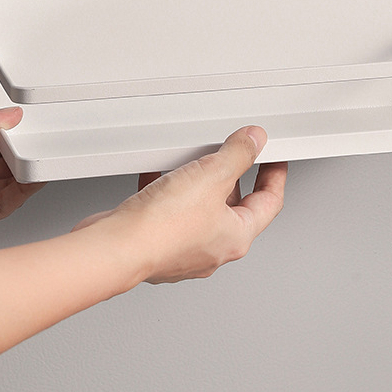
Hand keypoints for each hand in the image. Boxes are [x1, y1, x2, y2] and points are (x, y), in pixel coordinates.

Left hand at [0, 95, 43, 238]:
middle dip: (24, 155)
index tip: (33, 128)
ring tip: (43, 161)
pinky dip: (13, 198)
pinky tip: (28, 183)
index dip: (14, 135)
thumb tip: (8, 116)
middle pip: (2, 166)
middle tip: (44, 144)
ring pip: (2, 188)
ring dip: (24, 176)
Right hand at [74, 126, 286, 283]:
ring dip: (197, 182)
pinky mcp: (156, 243)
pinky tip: (158, 174)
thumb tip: (254, 142)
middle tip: (232, 153)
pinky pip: (169, 211)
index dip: (275, 177)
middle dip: (232, 177)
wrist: (116, 247)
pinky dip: (167, 190)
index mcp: (235, 237)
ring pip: (199, 208)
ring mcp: (182, 249)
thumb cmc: (163, 227)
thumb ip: (237, 155)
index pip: (269, 203)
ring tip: (191, 162)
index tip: (275, 161)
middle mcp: (212, 249)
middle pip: (234, 206)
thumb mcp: (211, 175)